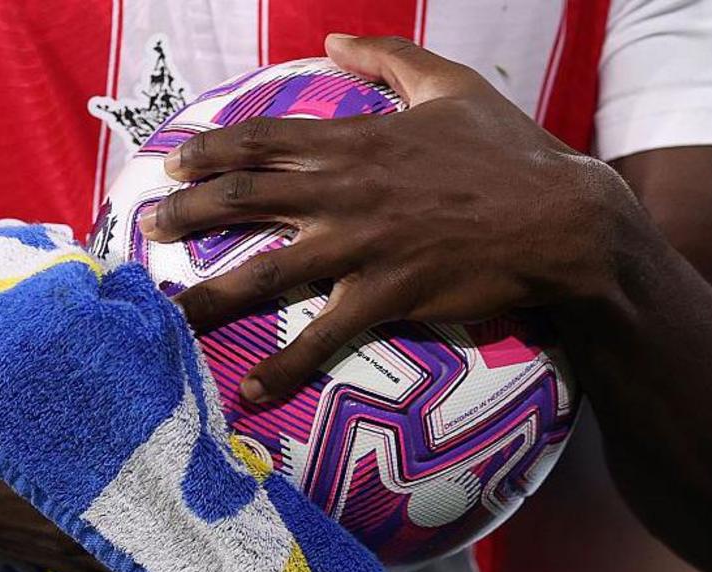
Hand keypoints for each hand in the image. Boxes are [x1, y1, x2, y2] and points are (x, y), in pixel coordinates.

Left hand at [145, 34, 639, 402]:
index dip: (209, 149)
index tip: (172, 162)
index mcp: (355, 140)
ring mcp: (361, 245)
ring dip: (209, 294)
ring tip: (166, 314)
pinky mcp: (387, 295)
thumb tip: (336, 39)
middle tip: (149, 227)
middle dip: (188, 212)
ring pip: (266, 270)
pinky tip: (250, 392)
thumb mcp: (449, 85)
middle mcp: (344, 190)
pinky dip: (285, 367)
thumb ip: (389, 57)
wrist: (561, 218)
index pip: (261, 139)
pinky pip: (323, 335)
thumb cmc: (507, 150)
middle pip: (244, 198)